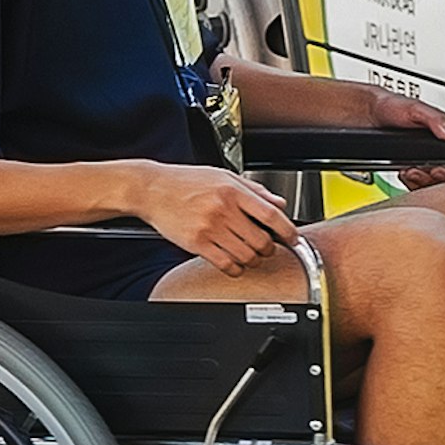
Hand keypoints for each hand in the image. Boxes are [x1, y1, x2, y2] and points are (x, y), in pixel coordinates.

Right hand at [125, 162, 302, 273]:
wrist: (152, 189)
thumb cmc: (185, 181)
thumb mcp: (222, 175)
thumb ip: (253, 189)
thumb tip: (278, 203)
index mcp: (232, 190)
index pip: (271, 215)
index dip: (287, 231)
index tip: (293, 238)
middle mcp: (223, 209)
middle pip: (261, 240)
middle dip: (269, 249)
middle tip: (268, 248)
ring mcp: (209, 227)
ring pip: (245, 255)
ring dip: (253, 261)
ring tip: (251, 256)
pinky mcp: (196, 243)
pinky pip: (225, 264)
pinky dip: (235, 269)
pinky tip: (234, 264)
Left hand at [368, 87, 444, 188]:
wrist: (368, 113)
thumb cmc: (392, 105)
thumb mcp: (414, 108)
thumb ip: (434, 119)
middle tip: (433, 171)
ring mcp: (432, 157)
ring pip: (442, 180)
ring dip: (429, 181)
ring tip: (414, 171)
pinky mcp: (418, 166)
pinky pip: (424, 183)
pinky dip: (416, 183)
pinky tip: (407, 174)